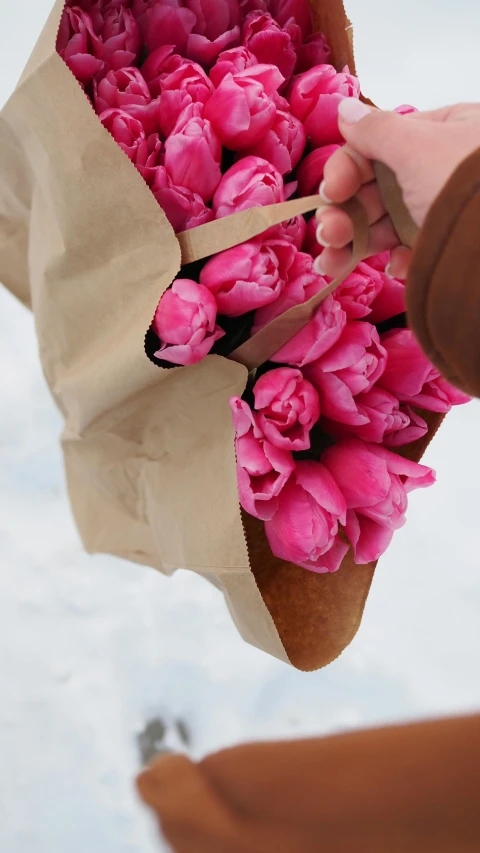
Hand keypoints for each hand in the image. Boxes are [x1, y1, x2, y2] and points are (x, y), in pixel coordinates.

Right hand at [315, 101, 479, 279]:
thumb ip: (375, 131)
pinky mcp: (449, 247)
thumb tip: (344, 109)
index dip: (347, 170)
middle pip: (379, 189)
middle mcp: (443, 169)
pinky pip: (412, 250)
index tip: (330, 193)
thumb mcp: (417, 148)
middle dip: (345, 214)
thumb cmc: (464, 184)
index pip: (379, 146)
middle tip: (326, 235)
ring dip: (356, 243)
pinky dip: (397, 260)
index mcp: (443, 132)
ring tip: (332, 264)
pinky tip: (394, 268)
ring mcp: (446, 210)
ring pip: (389, 224)